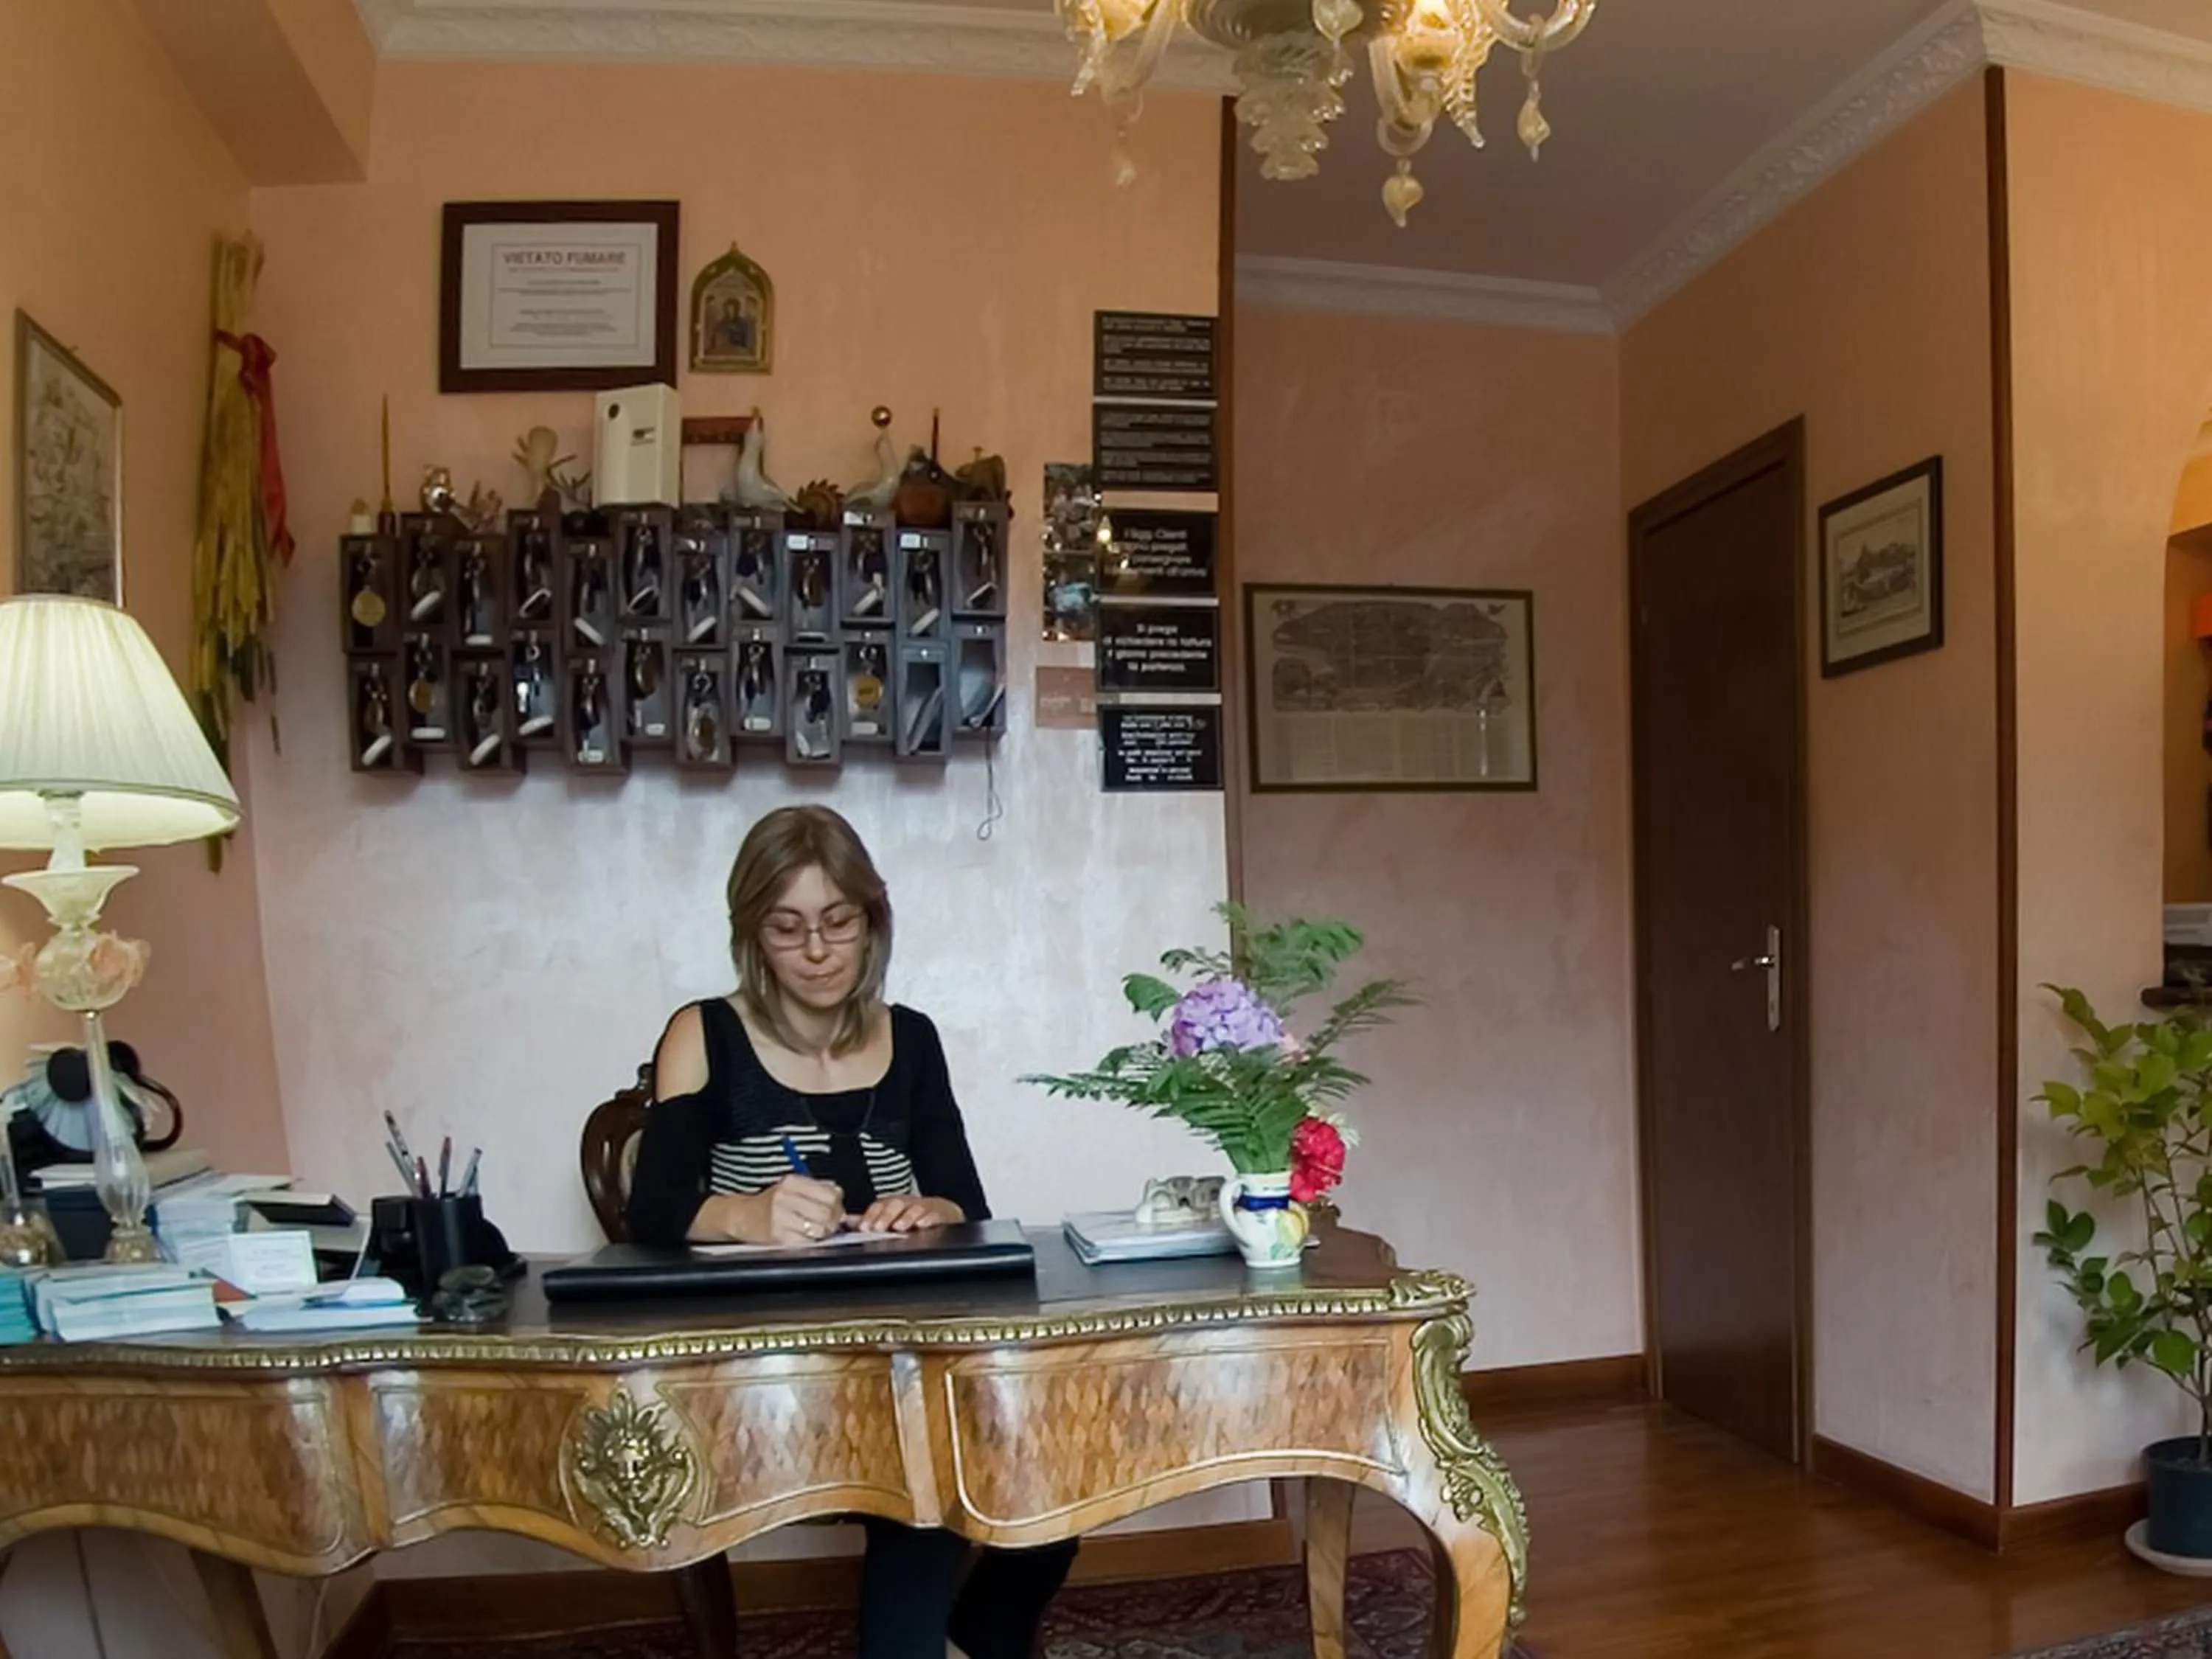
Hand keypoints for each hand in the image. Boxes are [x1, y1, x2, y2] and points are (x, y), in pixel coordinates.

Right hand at [729, 1175, 845, 1244]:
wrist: (742, 1216)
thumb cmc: (770, 1204)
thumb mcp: (792, 1188)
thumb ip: (817, 1189)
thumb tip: (839, 1196)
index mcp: (792, 1182)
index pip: (831, 1193)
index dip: (838, 1204)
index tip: (836, 1209)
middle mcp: (785, 1197)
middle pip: (827, 1212)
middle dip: (833, 1221)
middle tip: (830, 1224)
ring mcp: (780, 1217)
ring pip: (819, 1229)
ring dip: (823, 1233)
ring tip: (815, 1231)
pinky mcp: (777, 1236)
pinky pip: (806, 1242)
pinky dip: (809, 1242)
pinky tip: (803, 1238)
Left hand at [852, 1193, 962, 1233]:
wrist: (941, 1212)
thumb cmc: (911, 1216)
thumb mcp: (890, 1218)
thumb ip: (870, 1220)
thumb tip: (846, 1221)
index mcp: (892, 1204)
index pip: (879, 1206)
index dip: (870, 1215)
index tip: (863, 1227)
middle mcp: (906, 1203)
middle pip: (895, 1205)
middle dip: (886, 1216)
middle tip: (878, 1228)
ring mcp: (923, 1207)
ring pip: (914, 1208)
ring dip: (906, 1217)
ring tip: (899, 1227)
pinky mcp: (939, 1213)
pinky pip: (934, 1214)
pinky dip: (928, 1219)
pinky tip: (922, 1225)